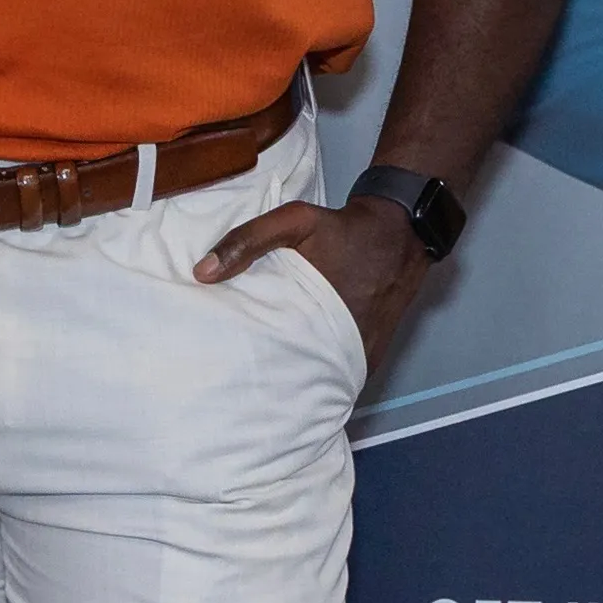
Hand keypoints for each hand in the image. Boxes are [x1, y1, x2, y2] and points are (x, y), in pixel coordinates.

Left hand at [195, 192, 428, 368]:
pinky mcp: (372, 354)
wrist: (400, 231)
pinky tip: (297, 369)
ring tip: (262, 381)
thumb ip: (248, 240)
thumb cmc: (344, 229)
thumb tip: (202, 273)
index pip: (278, 358)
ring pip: (322, 380)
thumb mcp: (294, 220)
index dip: (251, 368)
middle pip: (300, 377)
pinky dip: (321, 373)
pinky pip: (340, 372)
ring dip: (297, 379)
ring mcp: (361, 354)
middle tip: (236, 381)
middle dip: (271, 380)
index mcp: (322, 318)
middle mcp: (346, 346)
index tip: (224, 372)